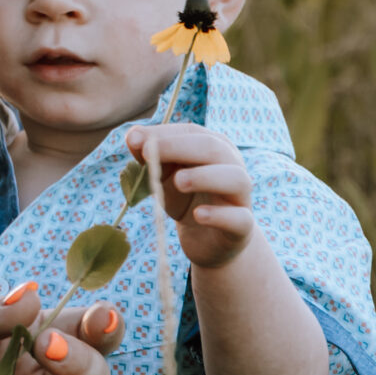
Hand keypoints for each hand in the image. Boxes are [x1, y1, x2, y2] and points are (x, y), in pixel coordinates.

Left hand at [125, 125, 256, 269]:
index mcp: (214, 148)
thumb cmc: (186, 201)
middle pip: (214, 148)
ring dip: (205, 177)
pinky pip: (239, 218)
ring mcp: (240, 197)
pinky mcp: (242, 227)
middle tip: (149, 154)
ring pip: (236, 178)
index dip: (163, 134)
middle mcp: (232, 166)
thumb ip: (150, 158)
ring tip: (179, 182)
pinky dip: (219, 215)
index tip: (134, 139)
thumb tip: (132, 137)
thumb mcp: (164, 178)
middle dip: (179, 147)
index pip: (191, 132)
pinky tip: (198, 215)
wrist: (209, 242)